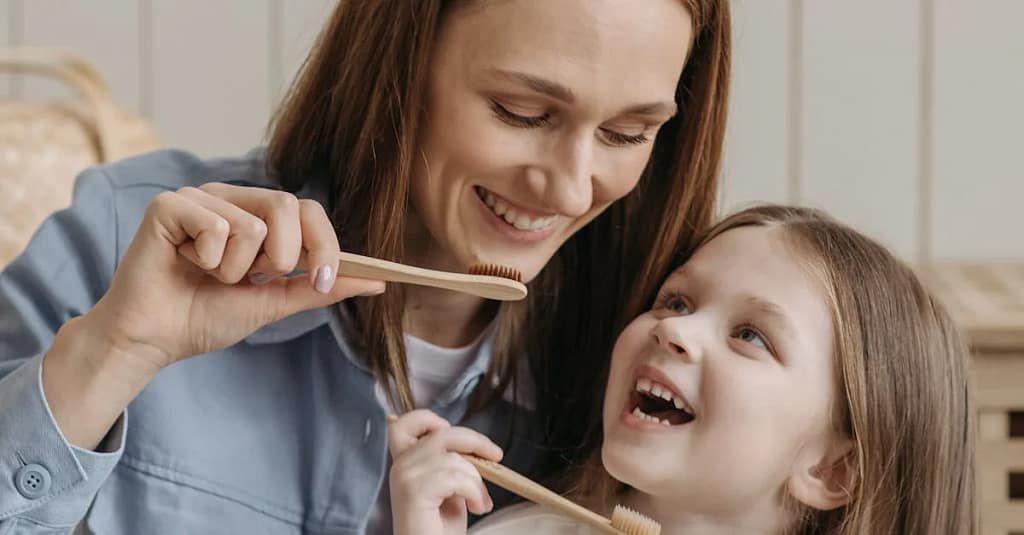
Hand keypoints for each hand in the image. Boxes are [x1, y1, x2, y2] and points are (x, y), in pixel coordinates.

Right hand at [84, 182, 384, 372]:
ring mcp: (199, 197)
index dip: (325, 244)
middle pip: (287, 205)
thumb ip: (320, 286)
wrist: (155, 340)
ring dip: (235, 269)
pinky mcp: (169, 204)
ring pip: (252, 225)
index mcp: (258, 216)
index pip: (309, 210)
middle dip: (282, 257)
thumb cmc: (206, 316)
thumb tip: (377, 281)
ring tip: (208, 274)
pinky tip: (184, 264)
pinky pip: (215, 226)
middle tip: (250, 279)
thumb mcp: (275, 301)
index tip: (325, 280)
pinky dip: (207, 259)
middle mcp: (231, 198)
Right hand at [388, 410, 503, 534]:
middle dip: (475, 441)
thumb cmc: (440, 529)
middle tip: (496, 456)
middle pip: (441, 433)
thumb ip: (452, 462)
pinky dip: (474, 492)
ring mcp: (404, 477)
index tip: (454, 433)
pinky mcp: (414, 491)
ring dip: (477, 481)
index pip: (404, 423)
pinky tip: (477, 508)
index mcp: (404, 462)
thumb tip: (474, 446)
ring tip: (480, 502)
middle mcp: (399, 466)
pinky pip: (456, 477)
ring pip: (455, 458)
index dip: (428, 418)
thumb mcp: (450, 487)